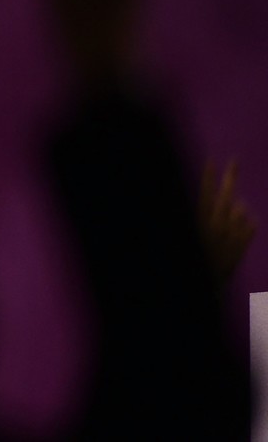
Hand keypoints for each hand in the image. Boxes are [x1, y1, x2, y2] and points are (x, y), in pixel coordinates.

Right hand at [199, 159, 256, 283]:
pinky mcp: (244, 243)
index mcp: (201, 221)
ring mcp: (232, 233)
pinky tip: (235, 237)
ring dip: (235, 213)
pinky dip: (245, 227)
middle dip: (229, 176)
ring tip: (225, 228)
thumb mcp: (194, 235)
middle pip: (225, 194)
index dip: (208, 176)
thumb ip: (208, 218)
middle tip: (234, 160)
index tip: (211, 160)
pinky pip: (250, 225)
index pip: (204, 193)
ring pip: (241, 210)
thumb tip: (234, 202)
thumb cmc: (197, 257)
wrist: (208, 284)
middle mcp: (217, 224)